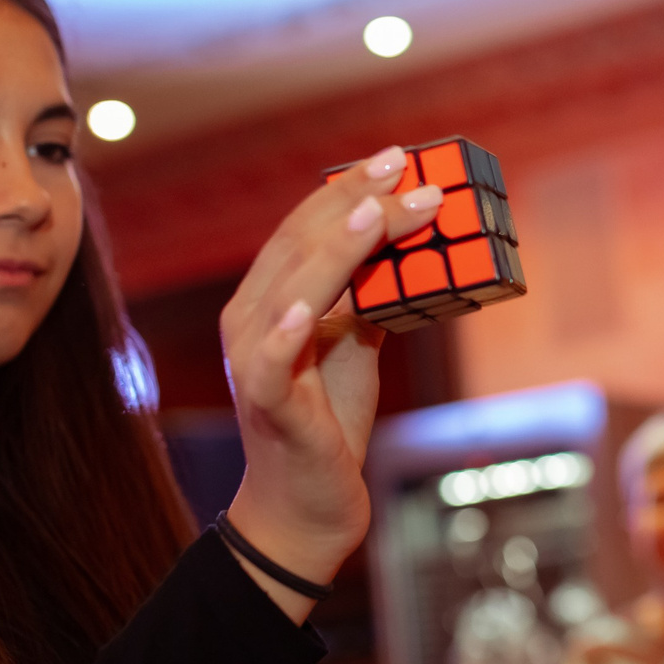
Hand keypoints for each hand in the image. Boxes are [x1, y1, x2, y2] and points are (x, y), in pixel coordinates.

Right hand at [220, 147, 441, 614]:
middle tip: (407, 169)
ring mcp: (252, 360)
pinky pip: (269, 363)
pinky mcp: (266, 405)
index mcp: (269, 297)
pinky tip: (313, 308)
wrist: (307, 505)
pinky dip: (286, 333)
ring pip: (290, 290)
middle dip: (356, 204)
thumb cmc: (329, 419)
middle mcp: (250, 319)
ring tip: (374, 213)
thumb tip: (413, 242)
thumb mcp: (356, 343)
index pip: (307, 227)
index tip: (398, 157)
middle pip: (301, 246)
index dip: (351, 189)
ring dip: (335, 250)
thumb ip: (371, 293)